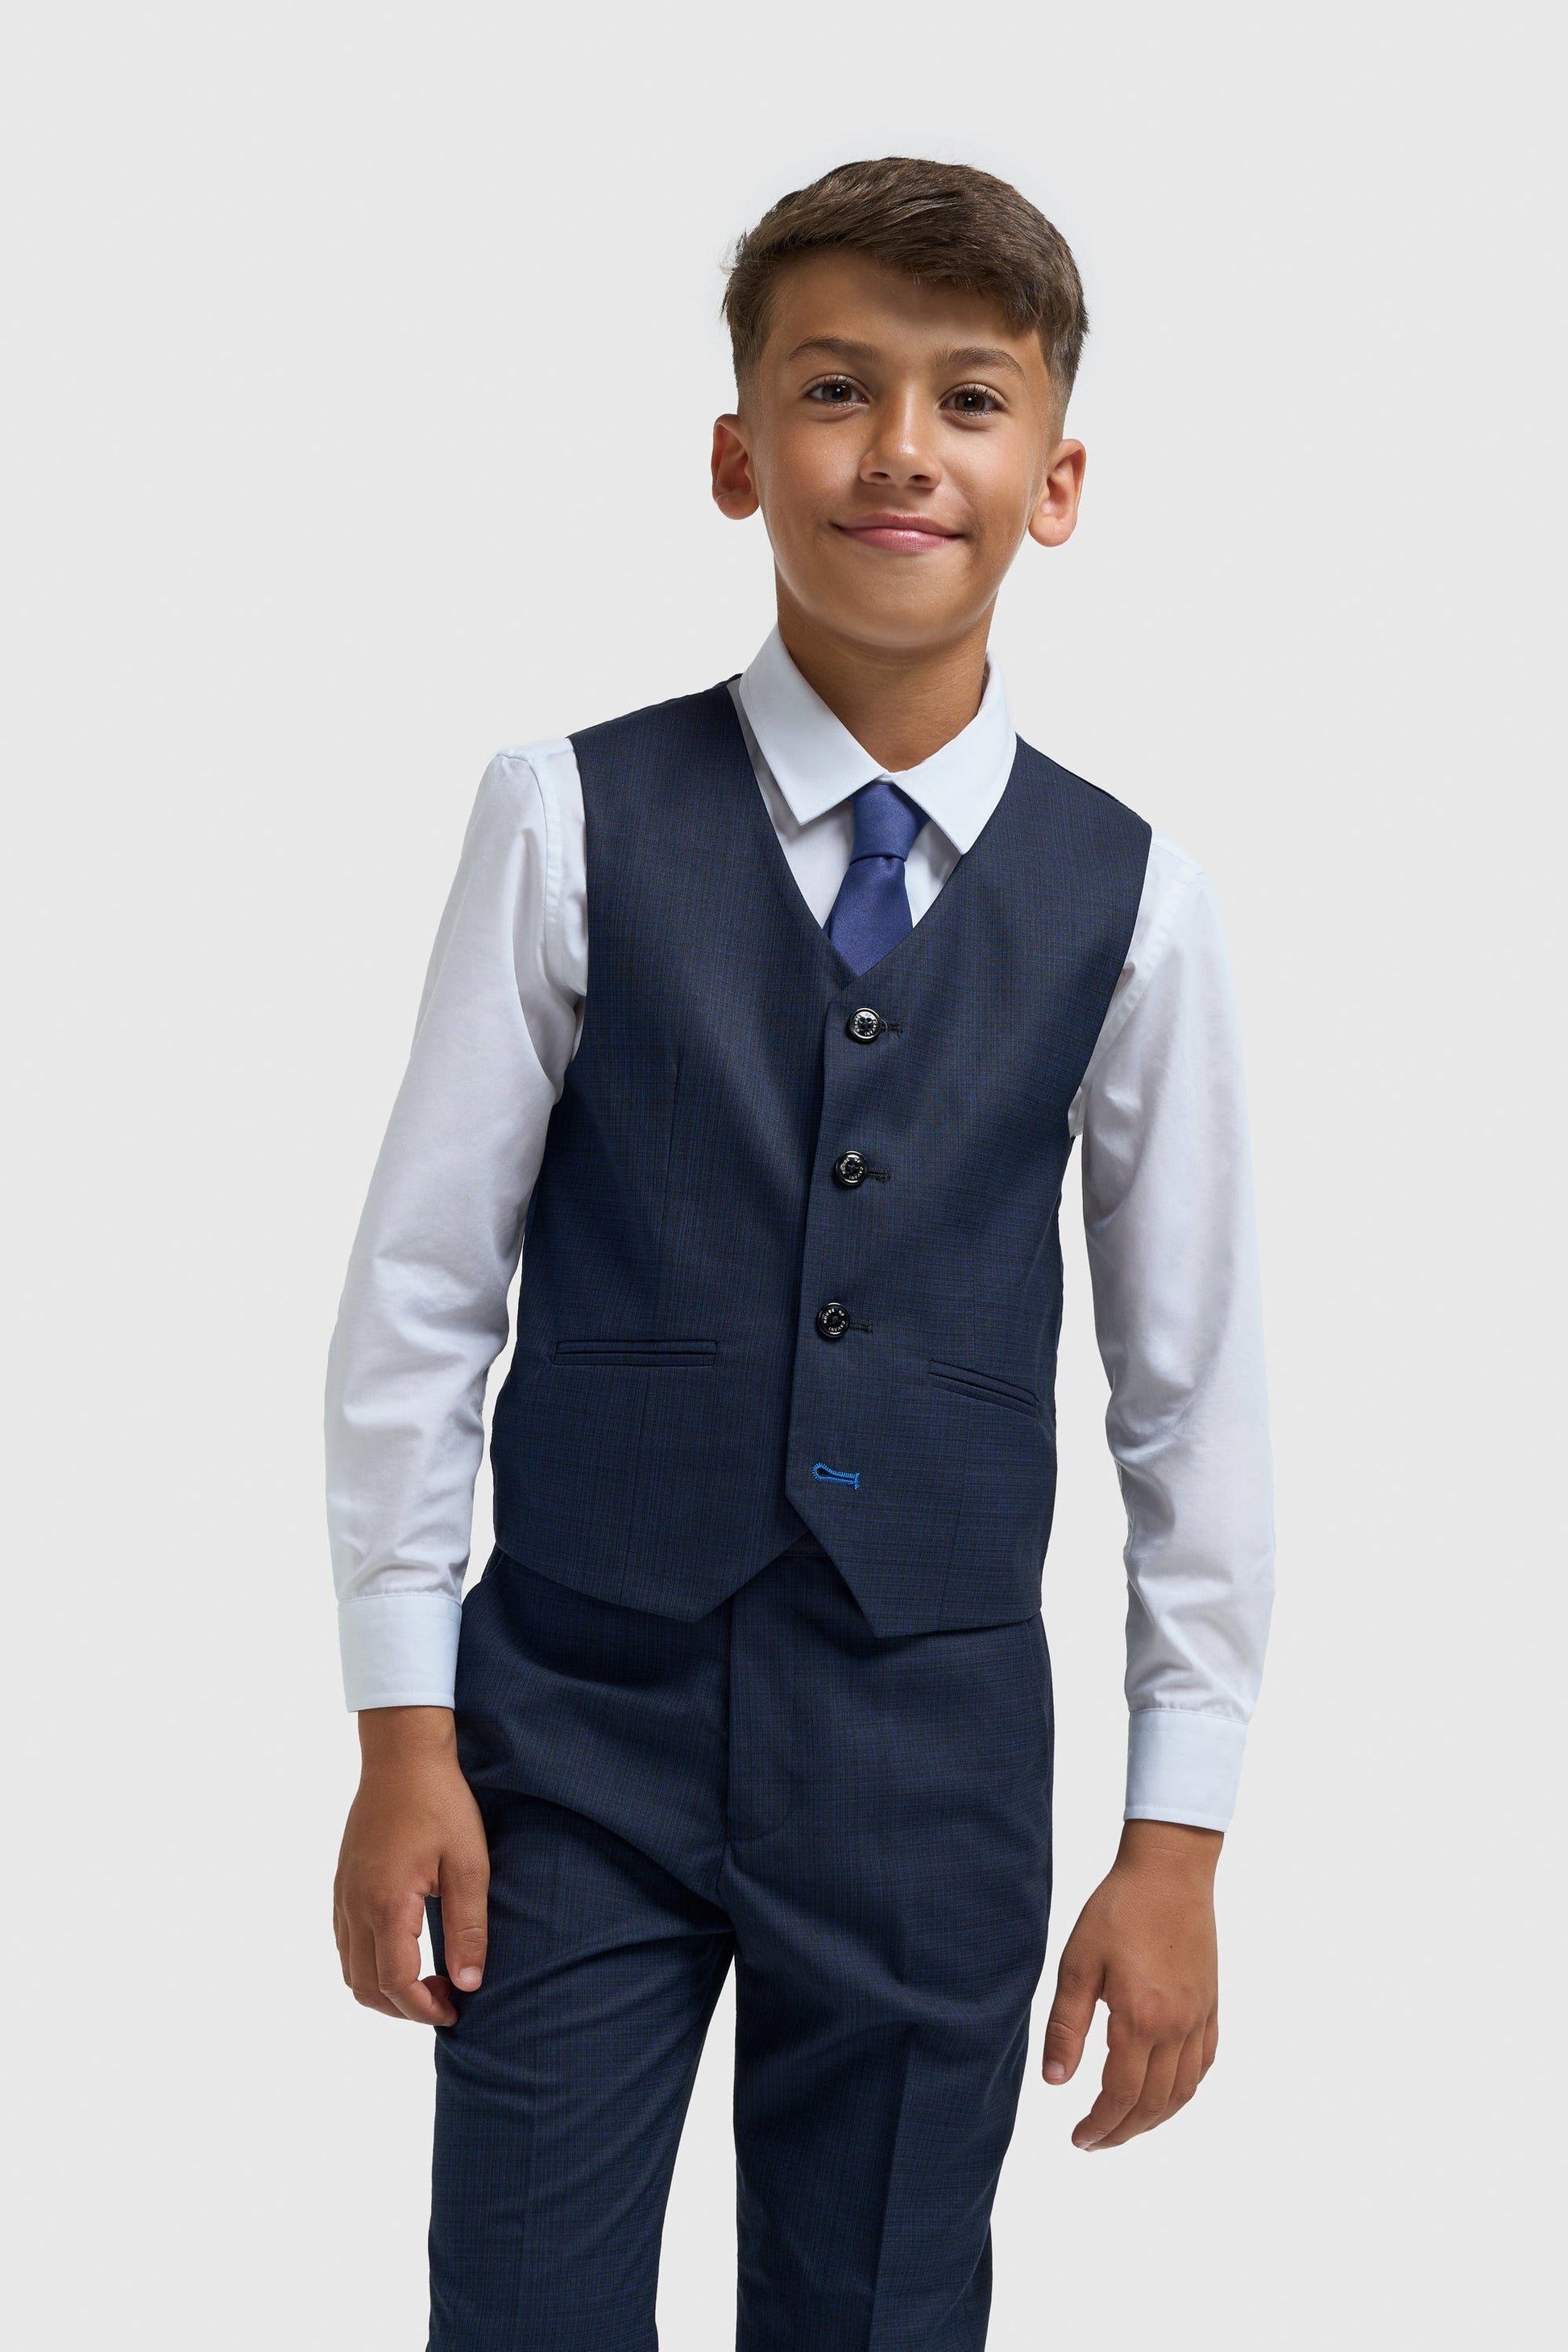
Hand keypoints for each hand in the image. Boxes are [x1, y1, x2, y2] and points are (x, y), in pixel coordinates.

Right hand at [333, 1707, 489, 2026]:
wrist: (402, 1755)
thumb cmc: (441, 1804)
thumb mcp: (469, 1864)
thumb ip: (468, 1928)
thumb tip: (469, 1984)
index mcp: (387, 1904)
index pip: (395, 1983)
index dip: (424, 2009)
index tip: (456, 2009)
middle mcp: (355, 1906)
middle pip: (366, 1988)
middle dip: (404, 2008)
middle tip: (446, 1998)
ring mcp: (343, 1896)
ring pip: (350, 1970)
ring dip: (384, 1989)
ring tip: (427, 1979)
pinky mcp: (341, 1884)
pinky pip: (345, 1944)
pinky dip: (369, 1964)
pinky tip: (404, 1949)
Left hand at [1042, 1818, 1220, 2149]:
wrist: (1169, 1871)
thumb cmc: (1118, 1909)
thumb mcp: (1078, 1962)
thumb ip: (1067, 2025)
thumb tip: (1054, 2082)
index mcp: (1140, 2019)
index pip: (1120, 2096)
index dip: (1098, 2126)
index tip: (1077, 2138)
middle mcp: (1176, 2028)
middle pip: (1153, 2104)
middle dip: (1122, 2132)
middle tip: (1094, 2142)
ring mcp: (1199, 2018)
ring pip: (1184, 2092)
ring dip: (1153, 2119)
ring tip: (1124, 2126)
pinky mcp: (1211, 2005)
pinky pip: (1204, 2064)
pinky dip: (1184, 2091)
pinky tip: (1165, 2092)